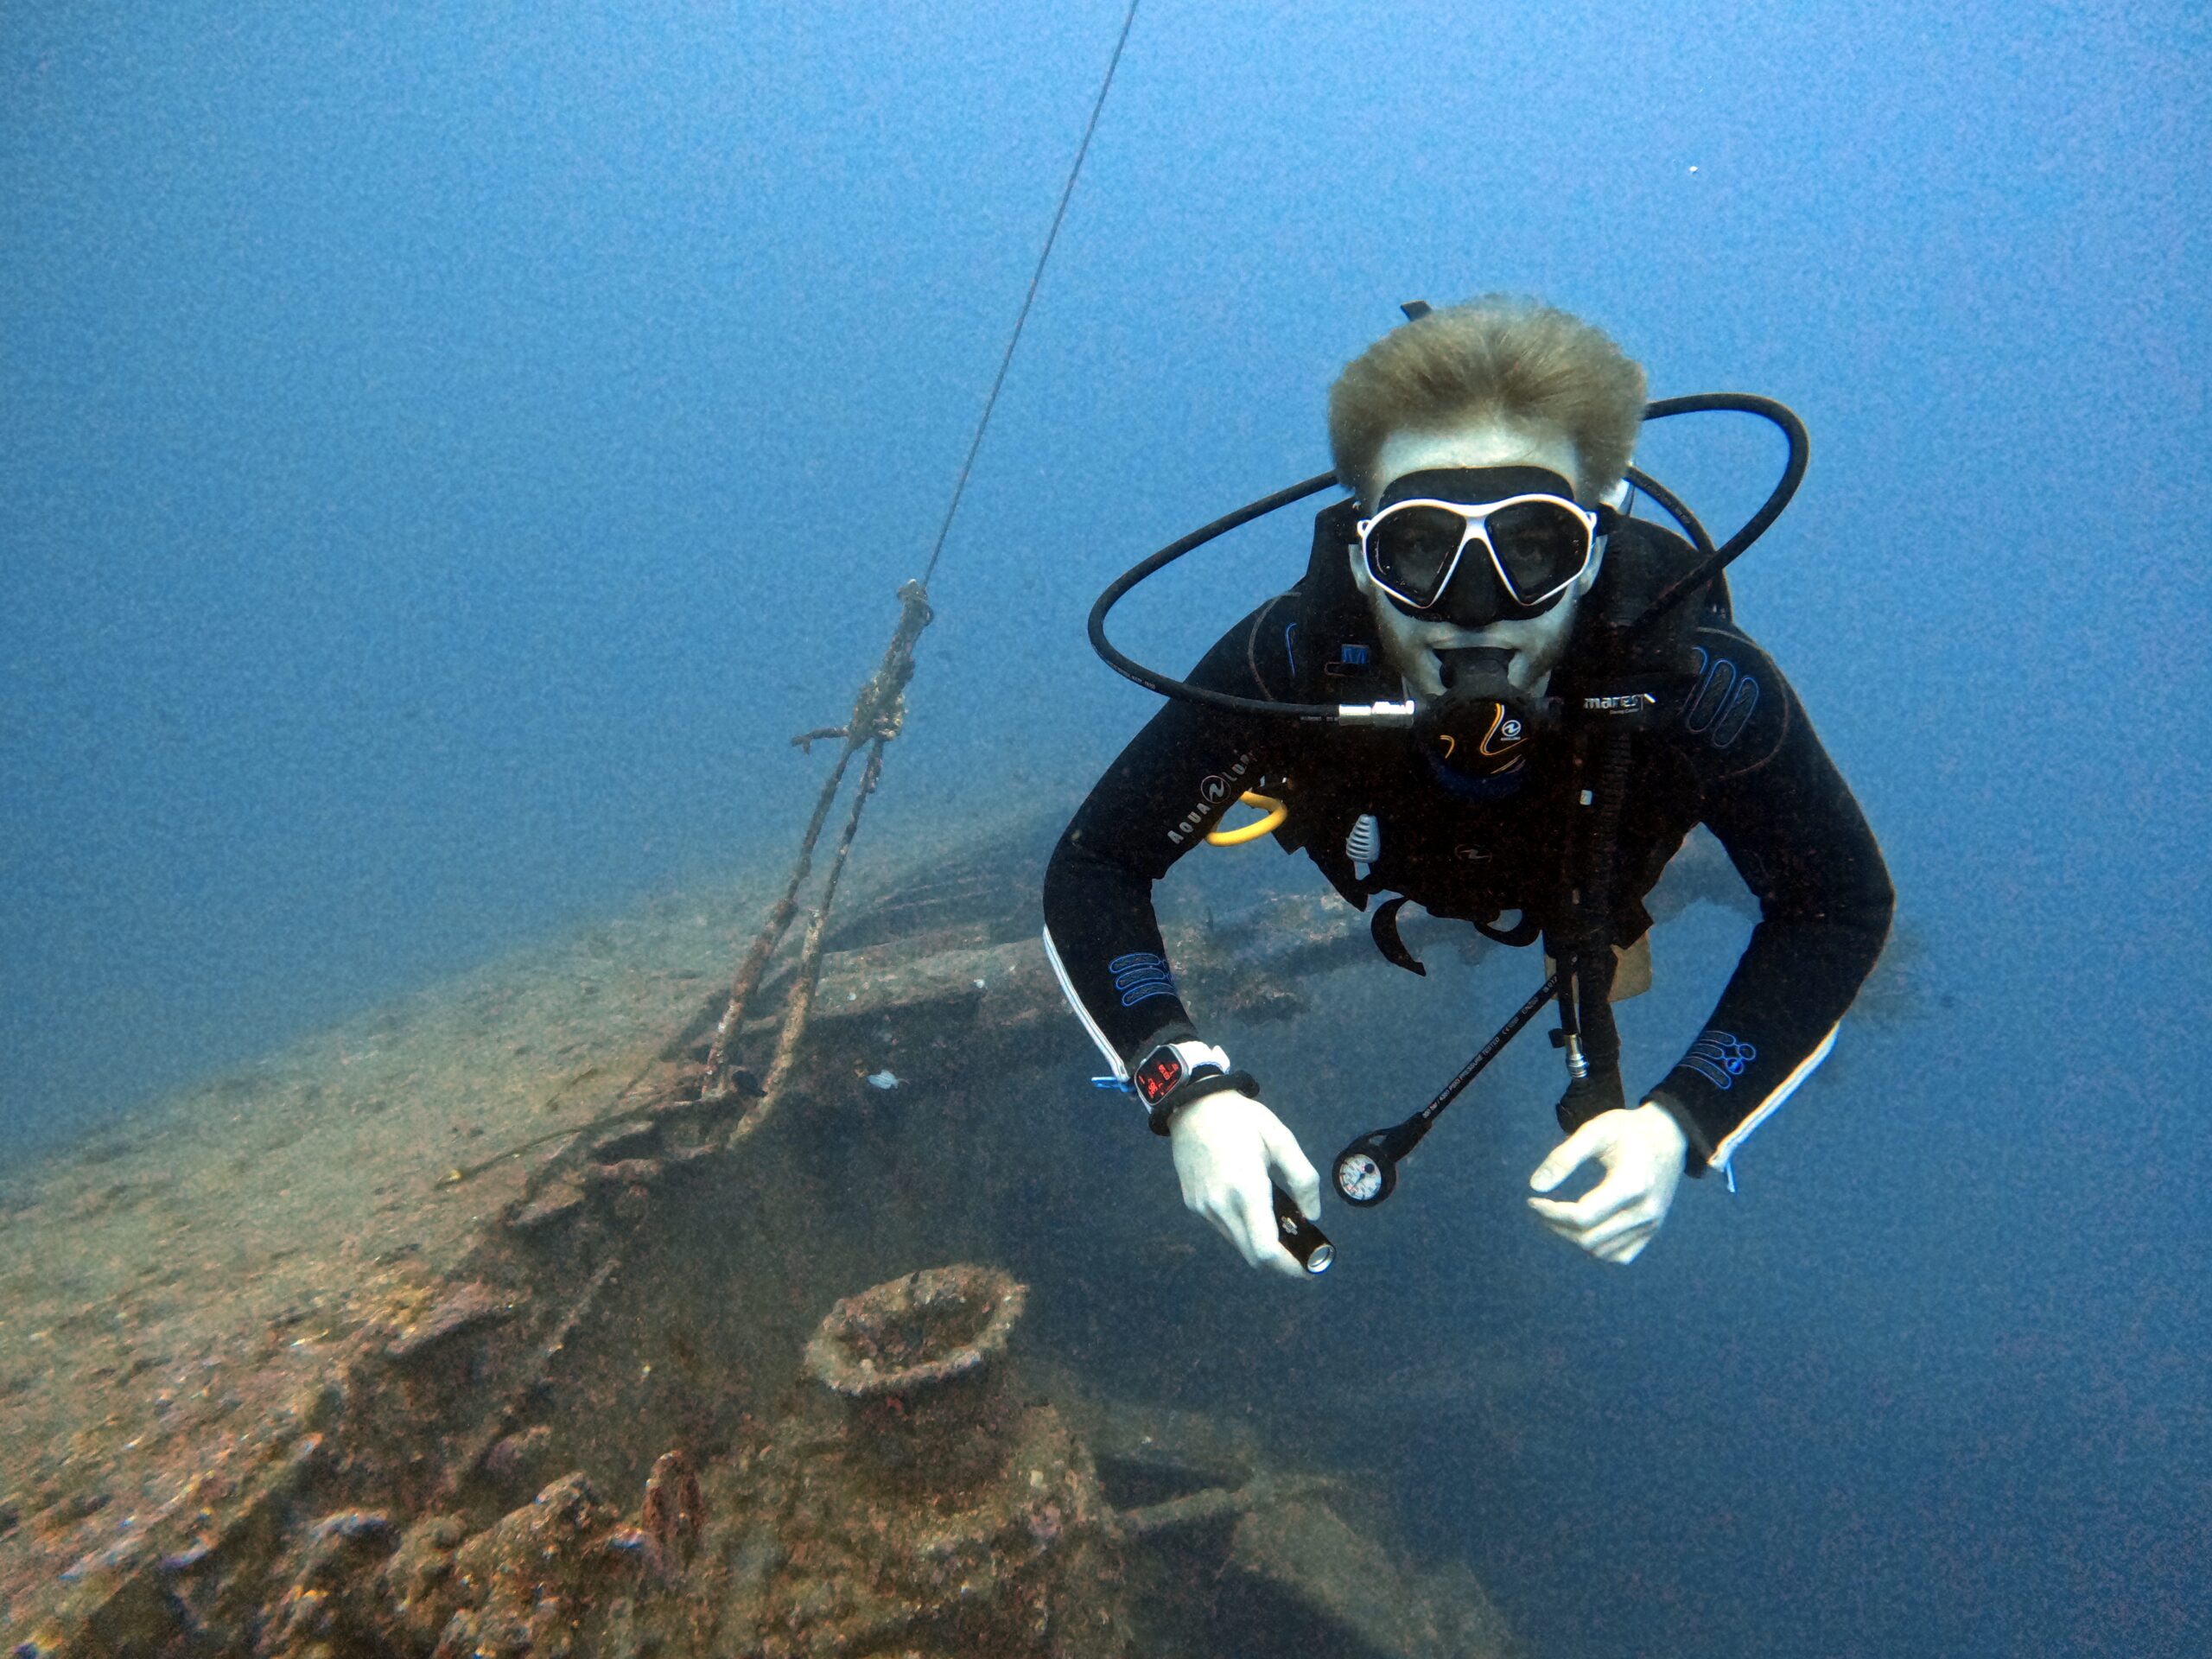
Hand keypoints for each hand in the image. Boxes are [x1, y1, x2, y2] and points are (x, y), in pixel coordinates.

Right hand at [1168, 1091, 1323, 1279]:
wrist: (1193, 1105)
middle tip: (1300, 1249)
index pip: (1265, 1250)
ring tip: (1279, 1224)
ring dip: (1259, 1243)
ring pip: (1238, 1244)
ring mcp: (1203, 1207)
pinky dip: (1242, 1229)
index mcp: (1247, 1189)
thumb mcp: (1282, 1140)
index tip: (1308, 1266)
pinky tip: (1252, 1208)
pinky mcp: (1193, 1204)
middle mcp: (1221, 1205)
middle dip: (1279, 1260)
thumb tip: (1312, 1216)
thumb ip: (1304, 1179)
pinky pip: (1224, 1228)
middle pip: (1253, 1256)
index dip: (1289, 1266)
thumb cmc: (1242, 1119)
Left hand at [1526, 1102, 1686, 1264]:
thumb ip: (1564, 1157)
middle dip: (1557, 1226)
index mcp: (1632, 1185)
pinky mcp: (1653, 1230)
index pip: (1583, 1216)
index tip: (1532, 1201)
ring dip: (1572, 1237)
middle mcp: (1646, 1211)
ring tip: (1557, 1215)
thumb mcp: (1595, 1132)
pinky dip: (1596, 1248)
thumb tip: (1535, 1187)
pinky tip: (1582, 1228)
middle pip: (1589, 1238)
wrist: (1668, 1135)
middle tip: (1540, 1207)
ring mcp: (1652, 1224)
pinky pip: (1620, 1255)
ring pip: (1601, 1250)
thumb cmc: (1628, 1130)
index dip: (1551, 1212)